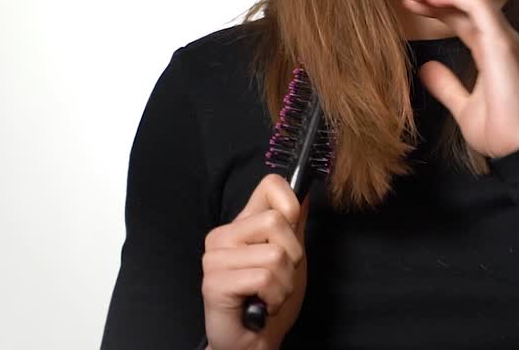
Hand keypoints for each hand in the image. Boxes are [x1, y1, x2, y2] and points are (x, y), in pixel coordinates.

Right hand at [202, 174, 309, 349]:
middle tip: (278, 278)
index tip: (292, 230)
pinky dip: (273, 297)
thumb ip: (295, 224)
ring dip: (284, 283)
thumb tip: (304, 190)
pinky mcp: (214, 283)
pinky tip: (261, 306)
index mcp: (242, 225)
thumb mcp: (292, 256)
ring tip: (268, 295)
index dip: (291, 203)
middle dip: (292, 257)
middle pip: (277, 221)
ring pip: (274, 254)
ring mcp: (214, 258)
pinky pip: (264, 278)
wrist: (255, 343)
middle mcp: (223, 236)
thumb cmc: (270, 300)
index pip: (270, 185)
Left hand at [401, 0, 518, 157]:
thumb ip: (446, 86)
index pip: (463, 15)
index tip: (410, 4)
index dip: (437, 5)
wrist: (517, 148)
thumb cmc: (498, 131)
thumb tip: (426, 69)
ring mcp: (503, 38)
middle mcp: (499, 38)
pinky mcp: (501, 42)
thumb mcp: (462, 106)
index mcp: (491, 49)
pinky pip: (478, 6)